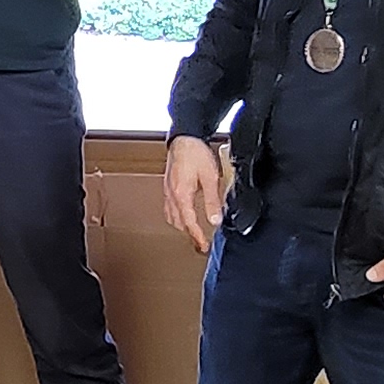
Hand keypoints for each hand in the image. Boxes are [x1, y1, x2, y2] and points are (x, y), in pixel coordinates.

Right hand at [164, 136, 228, 254]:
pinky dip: (177, 215)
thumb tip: (216, 220)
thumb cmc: (195, 153)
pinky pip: (169, 207)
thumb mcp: (210, 178)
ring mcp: (168, 190)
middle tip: (201, 242)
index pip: (189, 223)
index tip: (204, 247)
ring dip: (182, 226)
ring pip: (172, 217)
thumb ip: (212, 201)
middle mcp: (172, 195)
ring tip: (193, 231)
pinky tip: (184, 213)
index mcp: (182, 195)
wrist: (184, 137)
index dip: (198, 237)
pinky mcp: (168, 185)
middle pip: (179, 223)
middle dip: (190, 234)